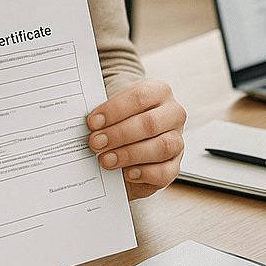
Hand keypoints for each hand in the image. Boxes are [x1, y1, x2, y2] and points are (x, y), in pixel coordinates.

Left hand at [88, 78, 185, 199]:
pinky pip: (166, 172)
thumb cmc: (120, 120)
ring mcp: (177, 140)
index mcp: (159, 92)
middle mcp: (173, 114)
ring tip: (106, 160)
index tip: (93, 122)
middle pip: (150, 123)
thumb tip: (88, 125)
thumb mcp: (114, 110)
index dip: (115, 110)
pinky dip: (145, 173)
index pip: (140, 97)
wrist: (131, 137)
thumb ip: (104, 114)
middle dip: (119, 134)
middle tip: (96, 143)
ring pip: (162, 147)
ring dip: (130, 154)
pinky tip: (126, 173)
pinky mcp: (174, 165)